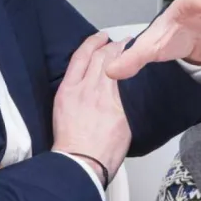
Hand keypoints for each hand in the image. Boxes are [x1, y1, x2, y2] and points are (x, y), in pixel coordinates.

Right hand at [52, 31, 131, 184]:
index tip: (99, 37)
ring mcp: (105, 97)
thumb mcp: (62, 111)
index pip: (81, 56)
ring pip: (116, 66)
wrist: (80, 163)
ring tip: (131, 47)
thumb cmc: (70, 144)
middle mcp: (86, 88)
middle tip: (121, 41)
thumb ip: (74, 95)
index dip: (92, 43)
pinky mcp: (120, 107)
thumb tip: (85, 88)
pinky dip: (134, 72)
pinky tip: (139, 68)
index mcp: (68, 89)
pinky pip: (129, 84)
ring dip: (125, 53)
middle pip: (101, 57)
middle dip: (112, 45)